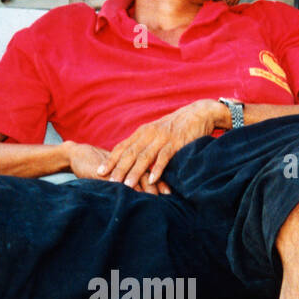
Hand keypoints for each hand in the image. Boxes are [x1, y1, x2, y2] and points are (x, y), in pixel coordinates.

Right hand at [66, 142, 168, 194]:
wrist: (77, 155)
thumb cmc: (97, 165)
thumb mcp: (113, 171)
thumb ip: (127, 177)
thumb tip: (142, 189)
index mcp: (130, 162)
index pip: (149, 171)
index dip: (159, 180)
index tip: (169, 192)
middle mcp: (126, 163)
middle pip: (145, 173)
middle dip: (156, 185)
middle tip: (166, 195)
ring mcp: (116, 167)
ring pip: (134, 177)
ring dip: (144, 187)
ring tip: (153, 197)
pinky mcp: (104, 172)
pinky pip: (118, 179)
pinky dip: (126, 186)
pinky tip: (132, 193)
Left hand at [99, 99, 219, 190]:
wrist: (199, 113)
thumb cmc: (176, 127)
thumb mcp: (156, 133)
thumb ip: (144, 144)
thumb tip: (131, 161)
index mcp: (142, 133)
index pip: (122, 147)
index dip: (111, 160)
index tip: (99, 172)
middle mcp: (149, 134)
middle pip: (130, 154)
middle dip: (118, 169)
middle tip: (109, 183)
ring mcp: (162, 138)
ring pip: (145, 157)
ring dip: (135, 172)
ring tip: (127, 185)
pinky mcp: (176, 142)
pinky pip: (165, 157)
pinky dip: (158, 169)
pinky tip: (152, 180)